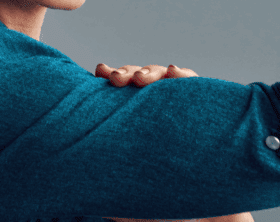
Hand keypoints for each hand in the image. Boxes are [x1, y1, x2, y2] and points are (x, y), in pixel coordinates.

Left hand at [95, 63, 253, 221]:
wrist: (196, 209)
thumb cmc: (160, 197)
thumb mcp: (127, 184)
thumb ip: (107, 173)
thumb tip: (73, 174)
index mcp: (139, 119)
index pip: (124, 91)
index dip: (113, 76)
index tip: (100, 72)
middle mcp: (159, 109)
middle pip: (142, 79)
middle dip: (129, 73)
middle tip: (116, 79)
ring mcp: (182, 106)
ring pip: (166, 79)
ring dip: (151, 72)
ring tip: (140, 78)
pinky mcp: (206, 111)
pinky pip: (197, 87)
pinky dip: (185, 76)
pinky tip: (174, 72)